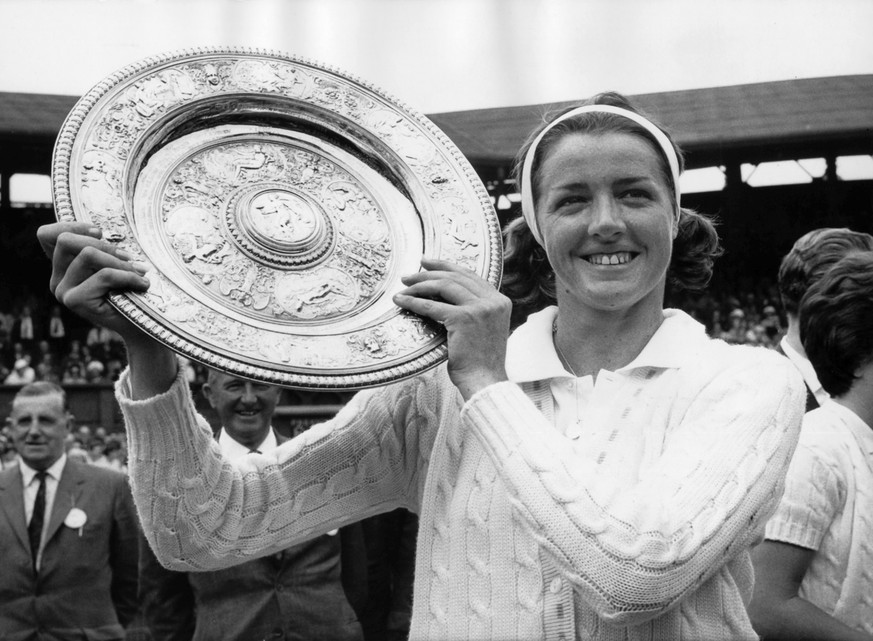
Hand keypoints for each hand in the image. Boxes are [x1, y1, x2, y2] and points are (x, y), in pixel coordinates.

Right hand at [37, 221, 177, 397]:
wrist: (143, 327)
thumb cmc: (132, 291)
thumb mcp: (115, 264)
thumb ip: (102, 249)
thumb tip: (101, 229)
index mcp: (63, 267)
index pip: (46, 235)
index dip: (70, 225)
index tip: (100, 231)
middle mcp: (56, 278)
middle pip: (67, 241)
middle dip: (103, 244)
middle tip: (130, 257)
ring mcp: (62, 290)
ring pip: (88, 255)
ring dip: (120, 262)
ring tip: (140, 271)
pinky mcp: (74, 301)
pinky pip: (103, 275)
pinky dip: (127, 276)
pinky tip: (142, 284)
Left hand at [393, 257, 509, 399]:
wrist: (485, 381)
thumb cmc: (480, 361)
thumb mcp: (485, 329)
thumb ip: (476, 311)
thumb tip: (450, 298)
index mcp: (500, 301)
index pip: (470, 276)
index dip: (447, 267)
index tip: (428, 264)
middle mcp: (493, 301)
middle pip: (456, 276)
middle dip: (429, 272)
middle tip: (410, 275)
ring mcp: (480, 308)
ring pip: (444, 286)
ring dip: (420, 285)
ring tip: (403, 287)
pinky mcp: (464, 319)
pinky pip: (433, 306)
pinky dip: (414, 302)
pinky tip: (402, 301)